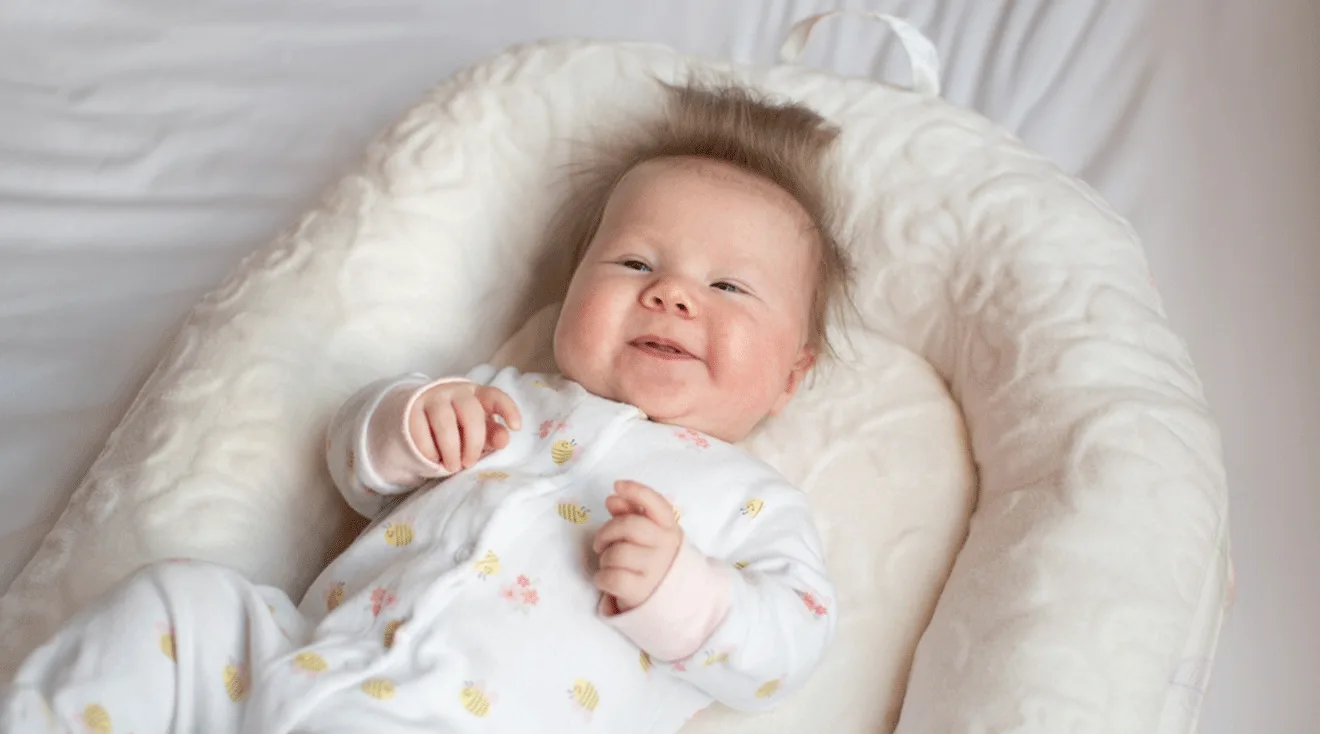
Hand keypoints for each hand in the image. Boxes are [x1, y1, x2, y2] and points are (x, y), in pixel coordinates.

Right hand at [408, 382, 521, 472]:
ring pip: (444, 423)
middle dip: (473, 443)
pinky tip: (434, 459)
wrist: (416, 418)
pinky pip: (420, 432)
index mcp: (476, 394)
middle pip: (470, 413)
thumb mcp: (476, 430)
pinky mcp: (411, 411)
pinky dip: (429, 450)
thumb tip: (504, 439)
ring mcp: (431, 399)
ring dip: (450, 450)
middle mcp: (454, 392)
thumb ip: (491, 435)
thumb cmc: (455, 425)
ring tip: (452, 466)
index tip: (516, 427)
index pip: (494, 396)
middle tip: (469, 463)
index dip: (507, 409)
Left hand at [592, 480, 682, 612]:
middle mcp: (666, 548)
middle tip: (600, 543)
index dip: (636, 491)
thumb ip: (632, 515)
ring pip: (617, 553)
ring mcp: (656, 571)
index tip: (617, 486)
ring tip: (610, 565)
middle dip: (606, 532)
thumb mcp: (650, 537)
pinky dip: (602, 578)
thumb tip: (613, 498)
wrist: (672, 603)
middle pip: (629, 526)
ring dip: (605, 559)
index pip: (657, 504)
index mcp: (670, 530)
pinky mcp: (642, 592)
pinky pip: (611, 578)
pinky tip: (607, 580)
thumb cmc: (653, 563)